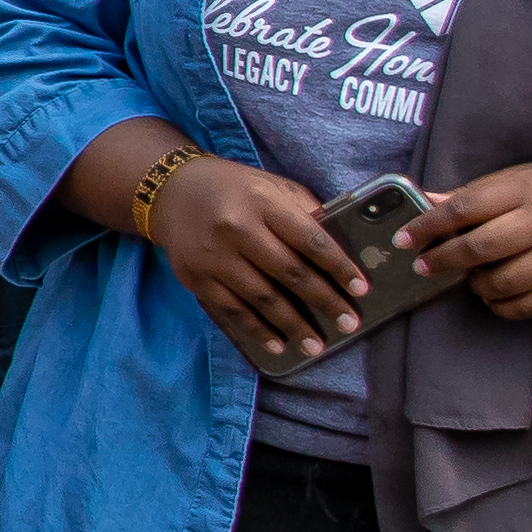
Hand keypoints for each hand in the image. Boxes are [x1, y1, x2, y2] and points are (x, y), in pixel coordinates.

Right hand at [145, 154, 371, 368]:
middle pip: (289, 272)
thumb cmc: (233, 189)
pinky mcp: (195, 277)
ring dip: (293, 325)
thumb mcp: (271, 186)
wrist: (170, 191)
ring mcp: (213, 256)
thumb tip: (338, 247)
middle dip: (324, 301)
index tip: (361, 289)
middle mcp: (236, 228)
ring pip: (261, 298)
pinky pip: (232, 310)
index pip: (309, 239)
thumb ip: (303, 211)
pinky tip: (278, 344)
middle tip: (349, 324)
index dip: (339, 267)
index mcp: (262, 202)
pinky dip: (257, 330)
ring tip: (316, 346)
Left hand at [395, 158, 531, 324]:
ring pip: (500, 284)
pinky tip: (495, 293)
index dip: (427, 226)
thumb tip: (426, 202)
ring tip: (470, 276)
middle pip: (479, 249)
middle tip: (423, 266)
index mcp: (527, 190)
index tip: (402, 239)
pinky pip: (525, 307)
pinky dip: (500, 305)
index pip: (465, 208)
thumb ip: (476, 194)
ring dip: (474, 285)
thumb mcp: (524, 177)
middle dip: (441, 261)